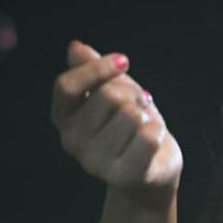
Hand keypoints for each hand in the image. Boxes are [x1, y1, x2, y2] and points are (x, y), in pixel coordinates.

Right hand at [51, 40, 182, 196]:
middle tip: (139, 107)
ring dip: (147, 115)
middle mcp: (71, 141)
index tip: (124, 60)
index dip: (97, 68)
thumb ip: (93, 71)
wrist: (152, 168)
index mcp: (63, 118)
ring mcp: (95, 162)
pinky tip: (153, 141)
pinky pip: (149, 137)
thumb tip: (75, 47)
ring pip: (132, 115)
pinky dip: (159, 132)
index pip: (67, 86)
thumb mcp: (113, 91)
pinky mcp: (123, 175)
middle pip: (109, 96)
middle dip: (132, 94)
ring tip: (143, 128)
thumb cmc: (130, 125)